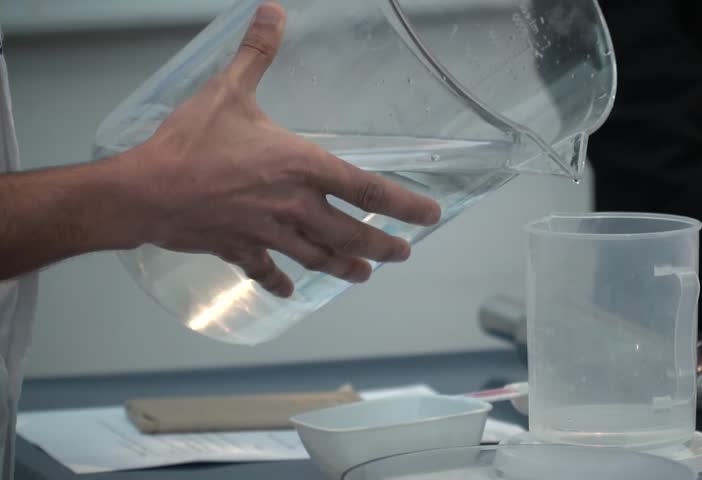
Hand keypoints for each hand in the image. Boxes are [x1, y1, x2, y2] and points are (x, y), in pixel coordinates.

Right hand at [124, 2, 440, 297]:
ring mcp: (270, 233)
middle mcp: (295, 206)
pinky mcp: (240, 249)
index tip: (429, 216)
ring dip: (344, 267)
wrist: (147, 192)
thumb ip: (257, 54)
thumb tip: (273, 11)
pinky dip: (277, 281)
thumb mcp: (228, 91)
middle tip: (401, 254)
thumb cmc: (191, 144)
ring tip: (362, 275)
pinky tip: (288, 290)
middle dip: (382, 246)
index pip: (368, 189)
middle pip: (352, 234)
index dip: (405, 204)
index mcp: (302, 167)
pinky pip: (265, 270)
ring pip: (319, 257)